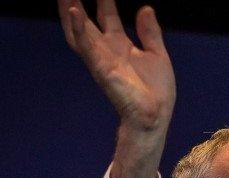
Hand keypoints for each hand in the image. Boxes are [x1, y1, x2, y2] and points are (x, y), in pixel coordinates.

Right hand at [59, 0, 175, 177]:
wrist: (155, 115)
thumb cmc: (156, 91)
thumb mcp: (157, 54)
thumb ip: (150, 32)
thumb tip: (146, 8)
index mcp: (121, 45)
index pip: (107, 16)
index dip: (103, 0)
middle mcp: (107, 49)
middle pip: (87, 20)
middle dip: (78, 2)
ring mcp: (101, 58)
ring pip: (79, 30)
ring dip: (71, 11)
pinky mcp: (101, 67)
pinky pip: (86, 46)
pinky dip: (78, 28)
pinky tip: (72, 11)